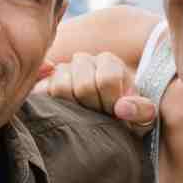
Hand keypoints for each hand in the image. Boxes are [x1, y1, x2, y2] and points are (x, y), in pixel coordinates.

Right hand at [32, 52, 155, 136]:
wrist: (103, 122)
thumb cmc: (124, 119)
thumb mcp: (141, 118)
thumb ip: (142, 112)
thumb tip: (121, 110)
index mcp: (108, 62)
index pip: (107, 80)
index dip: (111, 103)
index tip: (115, 115)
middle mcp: (83, 60)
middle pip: (84, 86)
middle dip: (94, 109)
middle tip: (98, 118)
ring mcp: (61, 71)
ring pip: (60, 87)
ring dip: (74, 109)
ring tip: (83, 117)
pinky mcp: (42, 84)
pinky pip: (41, 93)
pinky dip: (50, 104)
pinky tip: (62, 114)